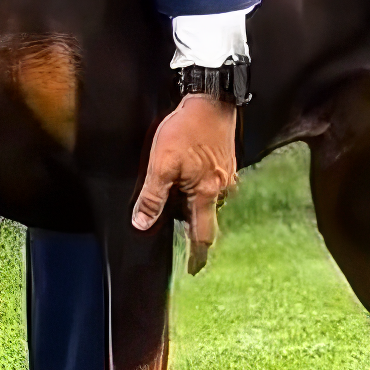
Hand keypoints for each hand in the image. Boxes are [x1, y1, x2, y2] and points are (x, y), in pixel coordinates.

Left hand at [132, 92, 240, 272]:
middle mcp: (223, 188)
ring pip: (207, 199)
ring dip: (192, 200)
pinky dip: (198, 185)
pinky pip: (211, 183)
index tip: (193, 270)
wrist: (211, 99)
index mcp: (207, 194)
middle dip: (188, 220)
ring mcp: (228, 174)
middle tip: (168, 215)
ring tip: (174, 187)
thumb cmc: (186, 129)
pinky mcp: (227, 161)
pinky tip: (186, 171)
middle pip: (204, 216)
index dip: (197, 254)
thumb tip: (142, 224)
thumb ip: (152, 197)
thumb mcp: (161, 164)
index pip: (203, 234)